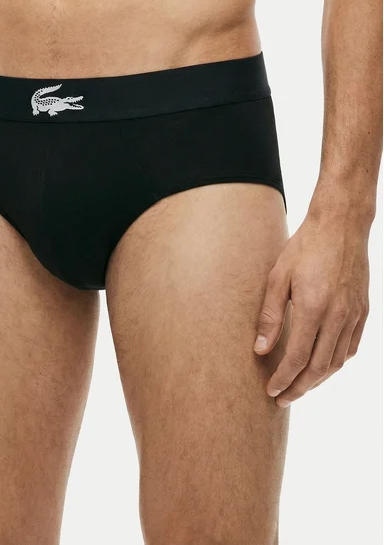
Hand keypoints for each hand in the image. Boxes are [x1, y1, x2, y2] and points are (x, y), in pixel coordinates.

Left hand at [254, 212, 369, 406]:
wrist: (341, 225)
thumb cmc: (304, 247)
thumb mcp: (278, 277)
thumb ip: (270, 315)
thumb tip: (260, 349)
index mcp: (313, 308)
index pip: (298, 358)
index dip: (284, 379)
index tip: (271, 391)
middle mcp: (337, 316)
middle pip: (319, 368)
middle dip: (299, 388)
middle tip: (283, 399)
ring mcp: (353, 314)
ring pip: (337, 361)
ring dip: (318, 379)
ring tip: (300, 386)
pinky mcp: (363, 310)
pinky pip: (352, 346)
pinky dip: (337, 362)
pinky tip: (323, 365)